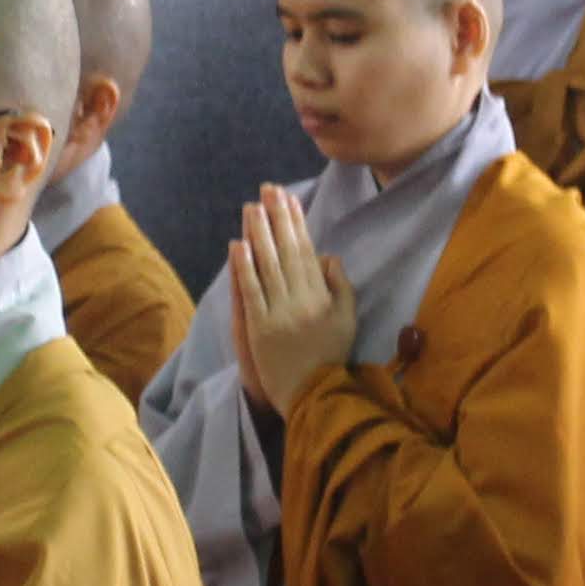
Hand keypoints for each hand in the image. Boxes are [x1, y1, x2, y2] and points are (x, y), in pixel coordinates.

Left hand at [228, 187, 360, 412]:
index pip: (306, 251)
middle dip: (275, 218)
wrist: (313, 395)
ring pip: (266, 266)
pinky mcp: (258, 328)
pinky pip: (251, 293)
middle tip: (267, 190)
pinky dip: (243, 268)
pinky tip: (237, 245)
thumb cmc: (330, 356)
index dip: (296, 223)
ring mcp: (278, 314)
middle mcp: (301, 300)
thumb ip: (341, 287)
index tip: (289, 199)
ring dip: (257, 234)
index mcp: (322, 296)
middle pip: (285, 251)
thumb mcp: (348, 321)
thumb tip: (328, 255)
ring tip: (251, 207)